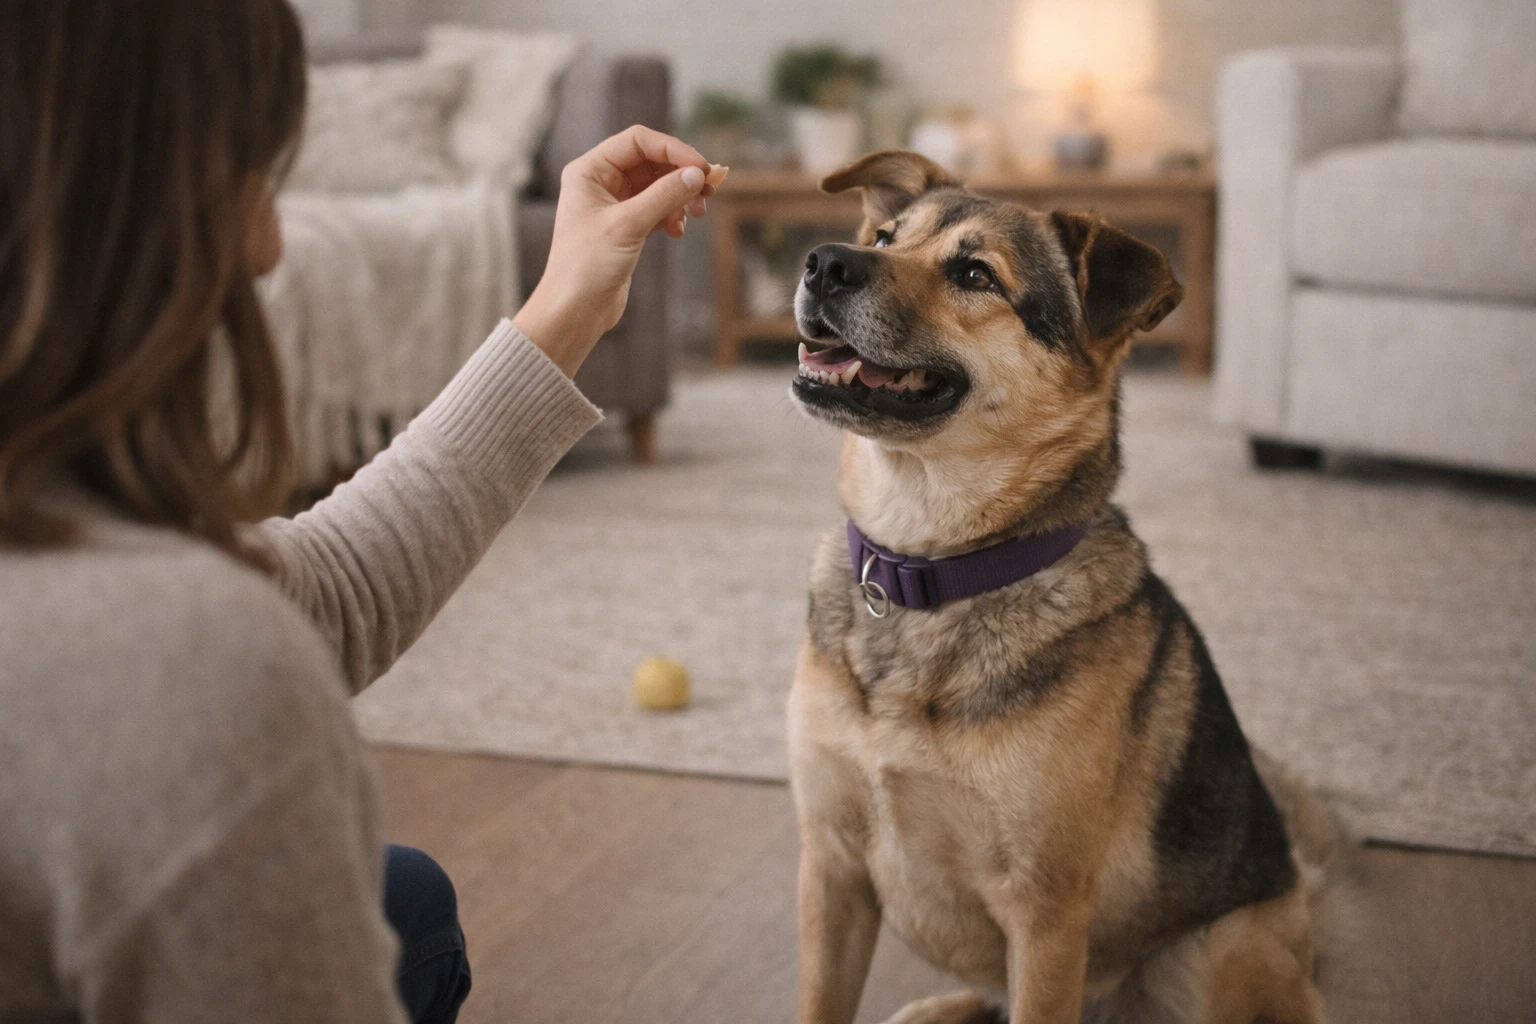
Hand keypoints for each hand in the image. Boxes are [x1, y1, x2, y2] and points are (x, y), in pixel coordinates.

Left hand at [513, 125, 714, 375]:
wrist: (574, 311)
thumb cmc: (586, 267)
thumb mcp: (628, 225)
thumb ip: (664, 196)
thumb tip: (697, 174)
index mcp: (590, 171)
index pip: (638, 142)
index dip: (673, 149)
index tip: (702, 167)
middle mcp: (600, 182)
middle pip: (652, 161)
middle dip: (681, 174)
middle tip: (708, 191)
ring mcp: (614, 205)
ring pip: (658, 186)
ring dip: (680, 196)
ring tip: (696, 214)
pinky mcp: (626, 227)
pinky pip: (657, 208)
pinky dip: (672, 215)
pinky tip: (677, 232)